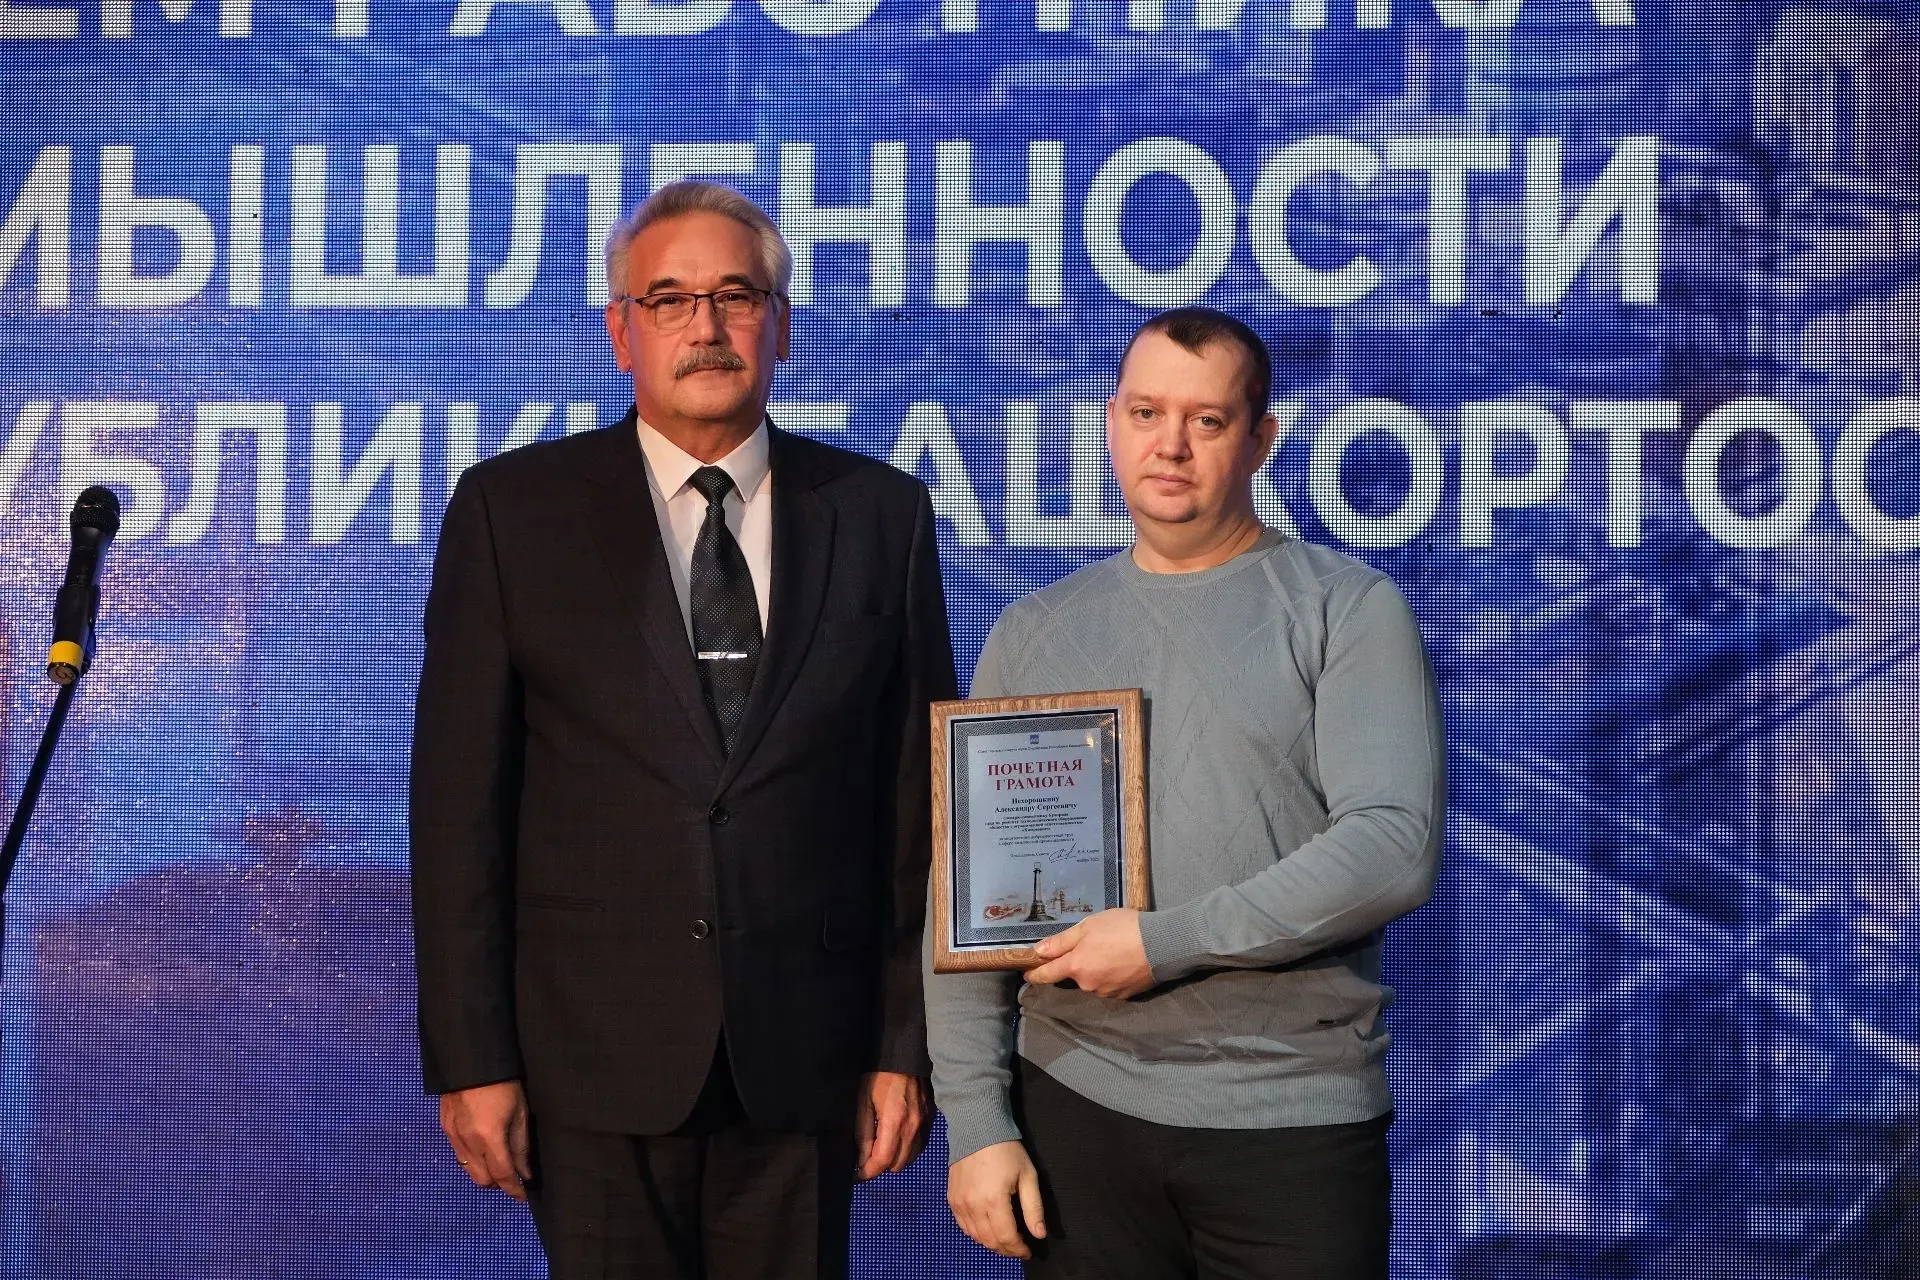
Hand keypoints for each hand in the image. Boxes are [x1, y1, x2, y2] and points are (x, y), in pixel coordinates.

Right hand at [439, 1079, 530, 1200]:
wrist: (471, 1059)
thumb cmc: (504, 1082)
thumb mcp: (520, 1112)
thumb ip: (521, 1146)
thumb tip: (525, 1172)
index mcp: (489, 1138)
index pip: (503, 1175)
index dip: (514, 1189)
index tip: (524, 1196)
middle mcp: (467, 1141)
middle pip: (482, 1180)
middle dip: (499, 1184)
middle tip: (513, 1178)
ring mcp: (452, 1135)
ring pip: (468, 1169)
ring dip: (484, 1173)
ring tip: (499, 1164)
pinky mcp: (444, 1127)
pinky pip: (458, 1154)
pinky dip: (471, 1159)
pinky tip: (482, 1150)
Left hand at [854, 1071, 929, 1180]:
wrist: (903, 1056)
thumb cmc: (878, 1076)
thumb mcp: (862, 1102)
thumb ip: (862, 1134)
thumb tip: (860, 1161)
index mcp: (894, 1122)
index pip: (883, 1161)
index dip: (868, 1172)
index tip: (857, 1174)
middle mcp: (913, 1128)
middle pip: (897, 1165)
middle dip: (880, 1167)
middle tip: (866, 1158)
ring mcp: (924, 1125)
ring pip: (909, 1159)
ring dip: (894, 1160)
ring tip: (880, 1149)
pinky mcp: (929, 1120)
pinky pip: (918, 1147)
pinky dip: (906, 1151)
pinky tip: (895, 1140)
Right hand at [948, 1140, 1046, 1258]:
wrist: (976, 1128)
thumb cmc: (1006, 1150)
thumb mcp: (1028, 1176)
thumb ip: (1033, 1208)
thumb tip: (1039, 1234)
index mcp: (994, 1201)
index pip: (1006, 1237)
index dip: (1018, 1249)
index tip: (1028, 1250)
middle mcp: (973, 1206)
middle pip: (990, 1240)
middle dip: (1006, 1249)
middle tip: (1017, 1248)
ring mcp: (959, 1203)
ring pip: (975, 1236)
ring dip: (991, 1243)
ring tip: (1004, 1242)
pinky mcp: (952, 1199)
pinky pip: (963, 1226)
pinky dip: (975, 1233)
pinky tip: (986, 1230)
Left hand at [1023, 907, 1153, 998]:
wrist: (1161, 944)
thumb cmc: (1123, 929)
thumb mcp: (1088, 926)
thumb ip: (1061, 941)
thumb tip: (1038, 952)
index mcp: (1076, 966)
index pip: (1047, 974)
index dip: (1035, 974)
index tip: (1027, 974)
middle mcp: (1088, 984)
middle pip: (1074, 975)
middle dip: (1078, 963)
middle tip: (1093, 945)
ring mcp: (1106, 992)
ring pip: (1093, 981)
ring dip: (1096, 969)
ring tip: (1112, 951)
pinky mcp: (1124, 996)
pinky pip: (1110, 986)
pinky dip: (1112, 976)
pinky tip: (1123, 961)